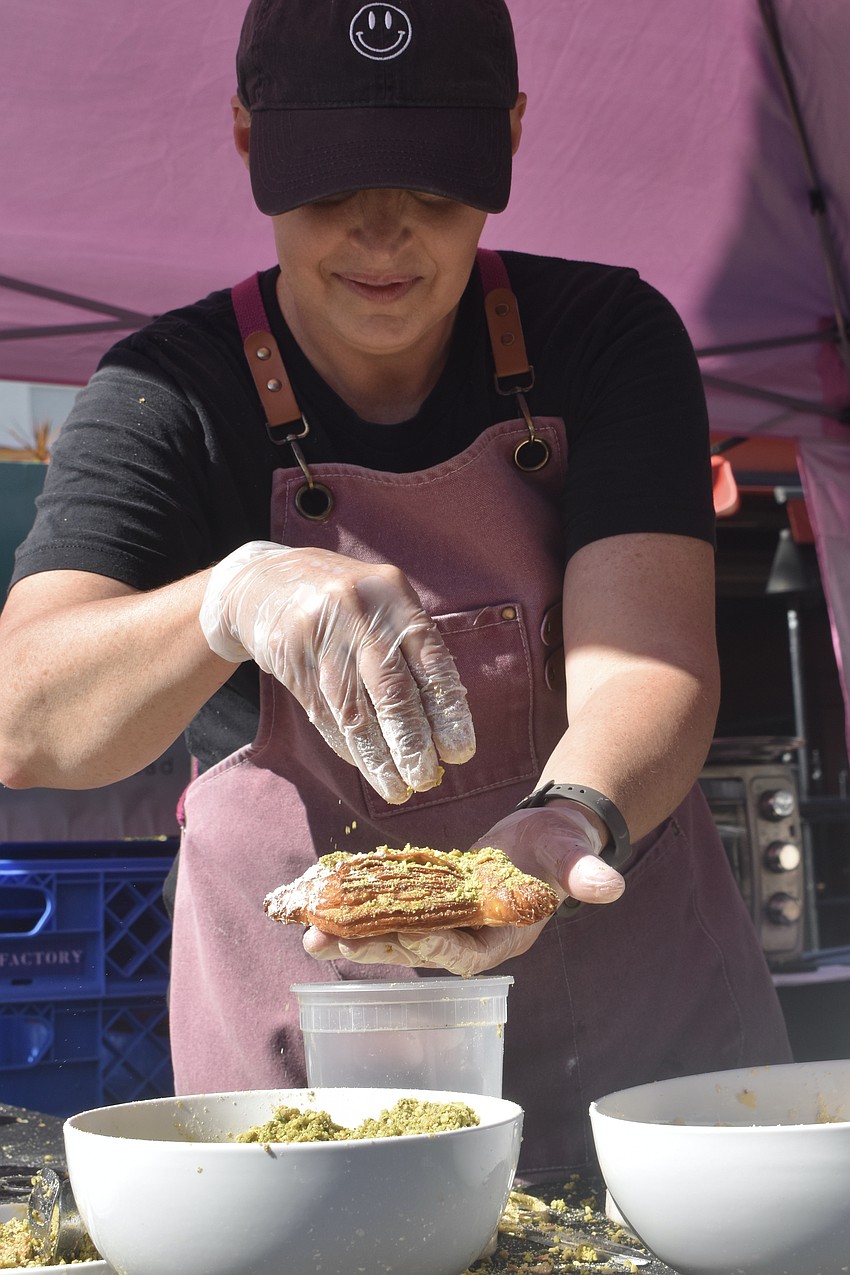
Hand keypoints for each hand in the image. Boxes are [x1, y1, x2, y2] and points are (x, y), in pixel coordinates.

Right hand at [199, 541, 474, 802]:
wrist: (263, 580)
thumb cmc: (344, 602)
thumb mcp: (383, 604)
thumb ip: (411, 648)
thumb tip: (442, 721)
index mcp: (394, 596)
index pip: (430, 661)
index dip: (447, 710)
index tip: (459, 750)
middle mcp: (359, 614)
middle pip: (392, 691)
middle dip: (413, 743)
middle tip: (426, 778)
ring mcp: (320, 635)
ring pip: (354, 711)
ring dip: (378, 758)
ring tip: (398, 790)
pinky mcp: (289, 658)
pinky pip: (324, 713)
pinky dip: (347, 745)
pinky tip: (365, 765)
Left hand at [303, 805, 625, 975]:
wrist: (547, 834)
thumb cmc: (564, 843)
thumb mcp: (573, 854)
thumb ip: (586, 872)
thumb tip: (610, 886)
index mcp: (504, 937)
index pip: (467, 953)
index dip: (437, 947)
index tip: (406, 934)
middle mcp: (470, 937)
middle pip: (416, 949)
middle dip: (372, 946)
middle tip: (325, 943)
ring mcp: (447, 921)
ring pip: (394, 933)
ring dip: (352, 933)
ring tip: (308, 934)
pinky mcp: (429, 903)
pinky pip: (389, 908)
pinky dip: (358, 905)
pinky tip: (322, 901)